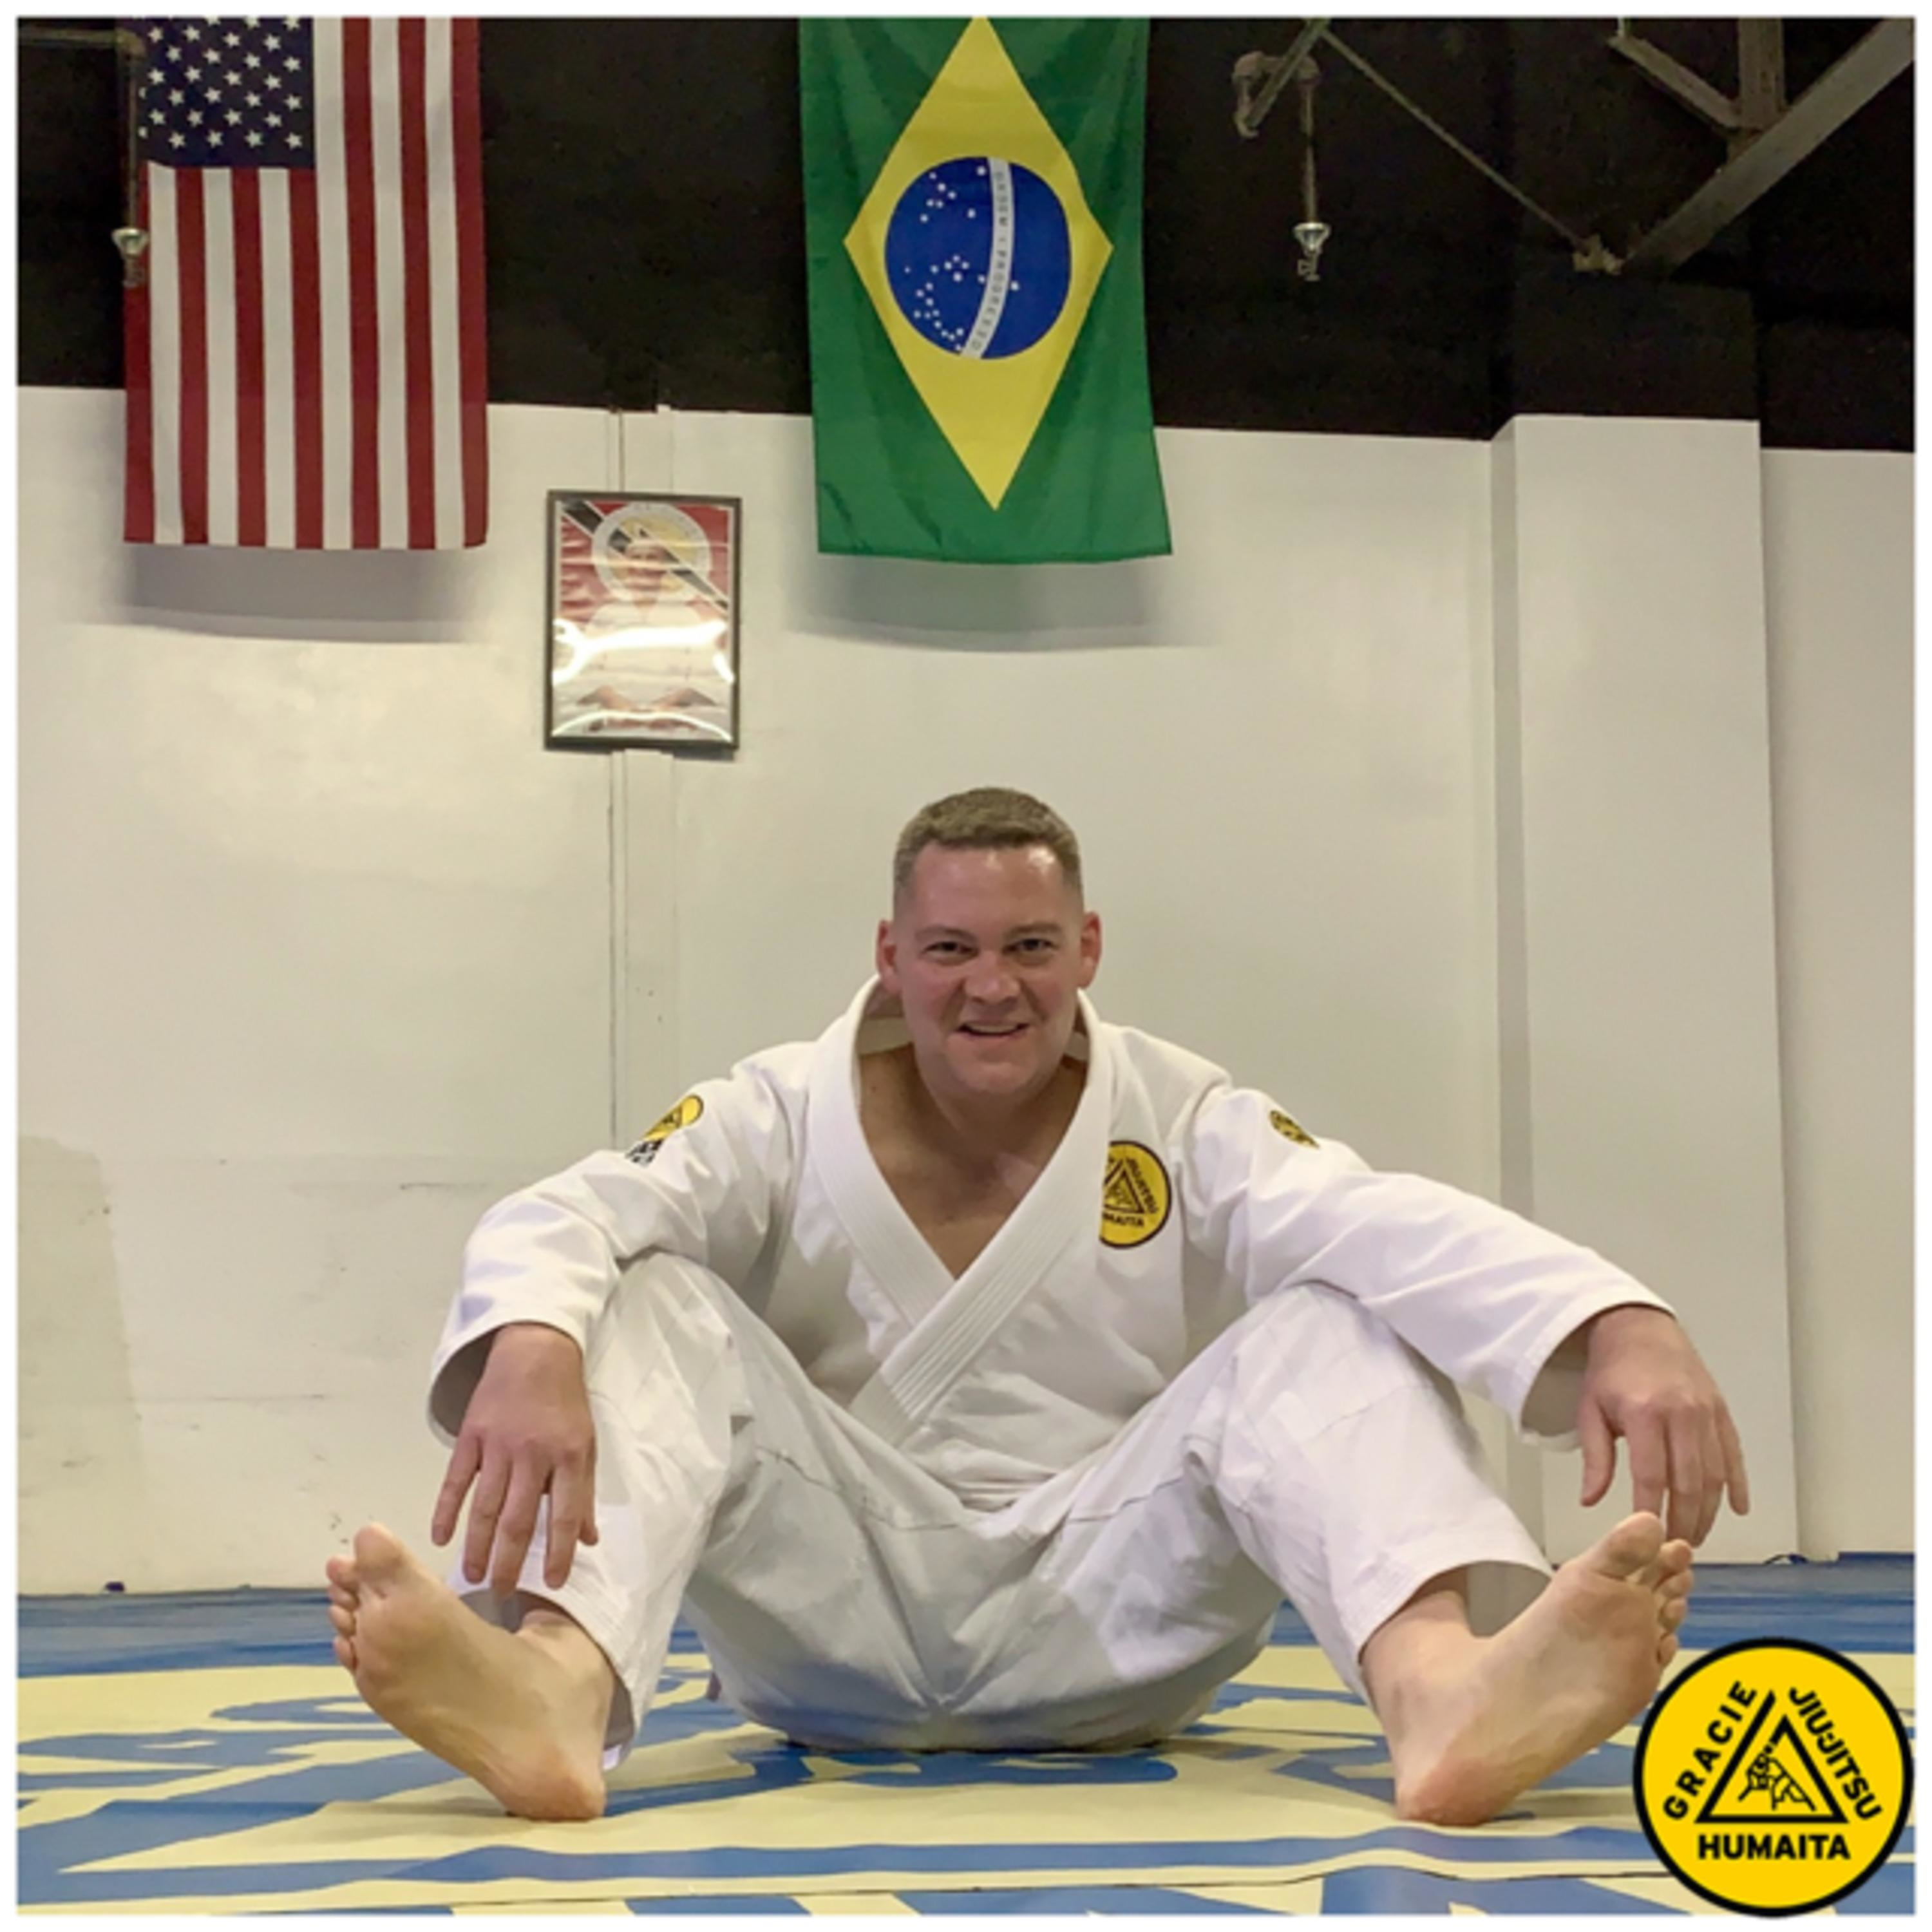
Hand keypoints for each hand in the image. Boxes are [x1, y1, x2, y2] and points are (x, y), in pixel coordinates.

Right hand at [430, 1323, 599, 1593]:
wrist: (536, 1351)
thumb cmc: (565, 1403)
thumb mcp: (586, 1444)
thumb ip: (584, 1493)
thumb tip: (587, 1540)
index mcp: (568, 1456)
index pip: (564, 1515)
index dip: (558, 1552)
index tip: (552, 1583)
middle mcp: (532, 1455)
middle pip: (517, 1519)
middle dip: (509, 1562)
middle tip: (500, 1593)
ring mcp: (497, 1446)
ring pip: (484, 1506)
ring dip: (477, 1546)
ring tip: (472, 1578)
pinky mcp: (470, 1437)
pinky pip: (455, 1480)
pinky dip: (446, 1510)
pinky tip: (440, 1538)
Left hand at [1576, 1305, 1749, 1544]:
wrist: (1639, 1327)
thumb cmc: (1610, 1371)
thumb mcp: (1590, 1410)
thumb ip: (1595, 1458)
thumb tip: (1591, 1501)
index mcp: (1644, 1413)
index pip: (1651, 1475)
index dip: (1651, 1511)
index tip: (1648, 1539)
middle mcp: (1681, 1414)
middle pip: (1689, 1481)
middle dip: (1684, 1520)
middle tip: (1676, 1548)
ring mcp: (1706, 1412)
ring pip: (1715, 1473)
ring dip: (1709, 1510)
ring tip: (1697, 1535)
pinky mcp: (1721, 1411)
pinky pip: (1733, 1454)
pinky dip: (1738, 1484)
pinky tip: (1737, 1509)